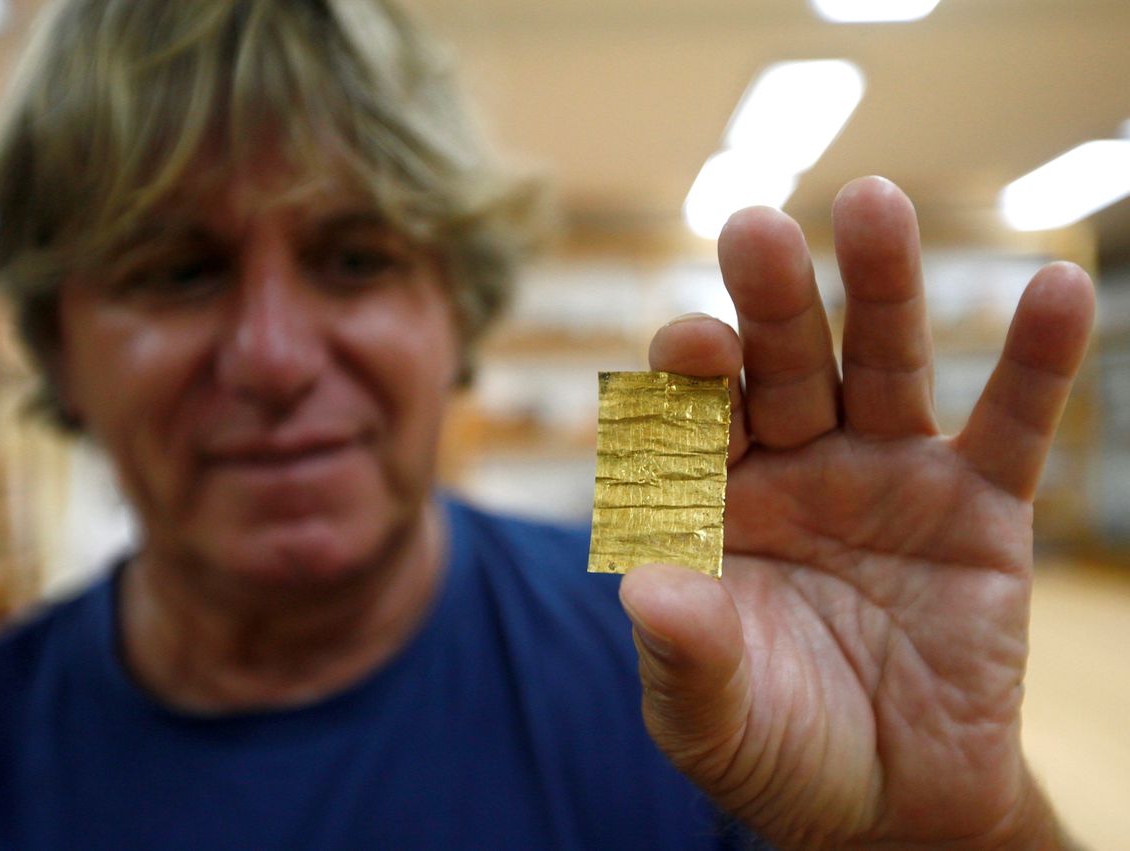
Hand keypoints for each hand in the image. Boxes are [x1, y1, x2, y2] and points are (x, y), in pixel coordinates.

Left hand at [619, 176, 1092, 847]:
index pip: (688, 423)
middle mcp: (792, 468)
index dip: (687, 382)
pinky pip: (1010, 425)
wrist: (889, 806)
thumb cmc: (778, 748)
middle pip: (776, 367)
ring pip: (881, 365)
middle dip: (767, 303)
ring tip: (872, 204)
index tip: (690, 344)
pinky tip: (1056, 289)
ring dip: (880, 287)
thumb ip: (685, 655)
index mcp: (711, 506)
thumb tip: (645, 589)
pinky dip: (1033, 361)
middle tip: (754, 229)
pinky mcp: (980, 509)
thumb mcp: (715, 718)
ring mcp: (886, 475)